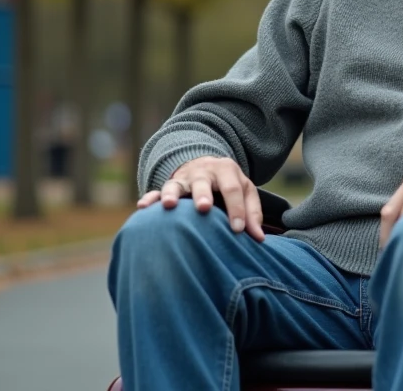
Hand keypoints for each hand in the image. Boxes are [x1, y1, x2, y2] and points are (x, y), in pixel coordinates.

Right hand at [136, 156, 264, 241]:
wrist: (206, 165)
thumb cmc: (229, 184)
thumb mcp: (245, 190)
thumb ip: (252, 212)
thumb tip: (259, 238)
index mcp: (226, 170)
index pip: (233, 190)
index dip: (236, 209)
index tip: (237, 230)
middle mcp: (203, 173)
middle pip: (202, 183)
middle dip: (203, 195)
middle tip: (204, 208)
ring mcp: (183, 179)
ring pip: (176, 185)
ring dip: (171, 194)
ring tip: (169, 206)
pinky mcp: (169, 186)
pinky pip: (156, 191)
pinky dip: (150, 198)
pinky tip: (144, 207)